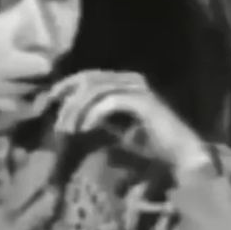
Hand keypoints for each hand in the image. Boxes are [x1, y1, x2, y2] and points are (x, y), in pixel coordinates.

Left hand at [45, 70, 213, 174]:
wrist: (182, 154)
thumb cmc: (153, 143)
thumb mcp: (119, 128)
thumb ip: (100, 117)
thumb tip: (73, 115)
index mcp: (125, 82)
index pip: (88, 76)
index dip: (65, 87)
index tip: (48, 104)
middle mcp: (131, 79)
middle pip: (88, 79)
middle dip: (67, 100)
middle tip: (57, 123)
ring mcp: (138, 88)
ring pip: (95, 89)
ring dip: (77, 110)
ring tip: (69, 130)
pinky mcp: (143, 101)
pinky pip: (109, 102)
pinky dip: (93, 115)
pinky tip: (85, 130)